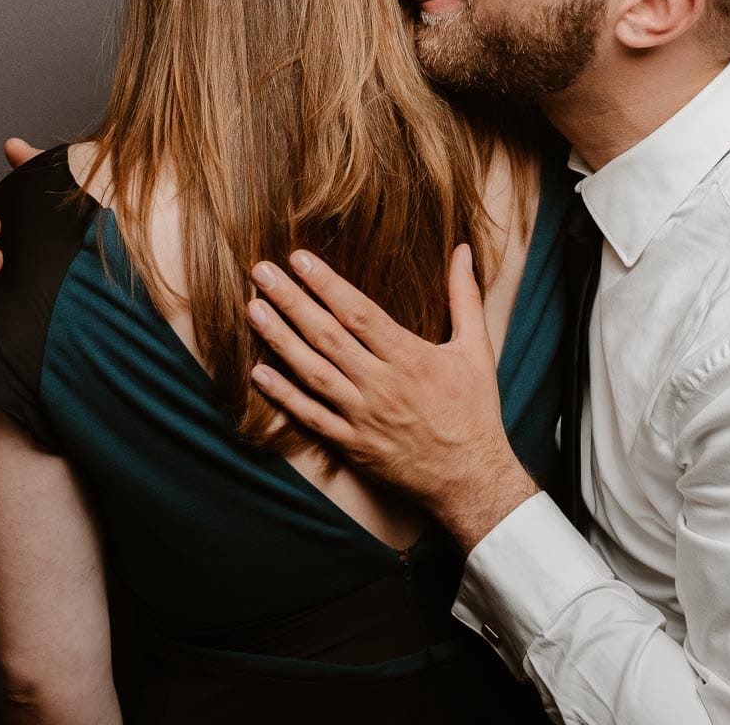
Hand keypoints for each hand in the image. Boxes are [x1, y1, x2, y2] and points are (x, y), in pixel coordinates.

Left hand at [245, 245, 539, 551]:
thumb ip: (465, 296)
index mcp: (410, 358)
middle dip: (291, 301)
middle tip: (261, 272)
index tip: (299, 259)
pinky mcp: (352, 444)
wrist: (471, 478)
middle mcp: (382, 385)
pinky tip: (259, 372)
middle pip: (327, 336)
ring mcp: (363, 416)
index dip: (326, 284)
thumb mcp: (476, 349)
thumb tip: (463, 250)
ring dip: (280, 340)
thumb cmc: (474, 410)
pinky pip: (311, 417)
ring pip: (312, 372)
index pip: (359, 312)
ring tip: (253, 309)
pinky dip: (283, 395)